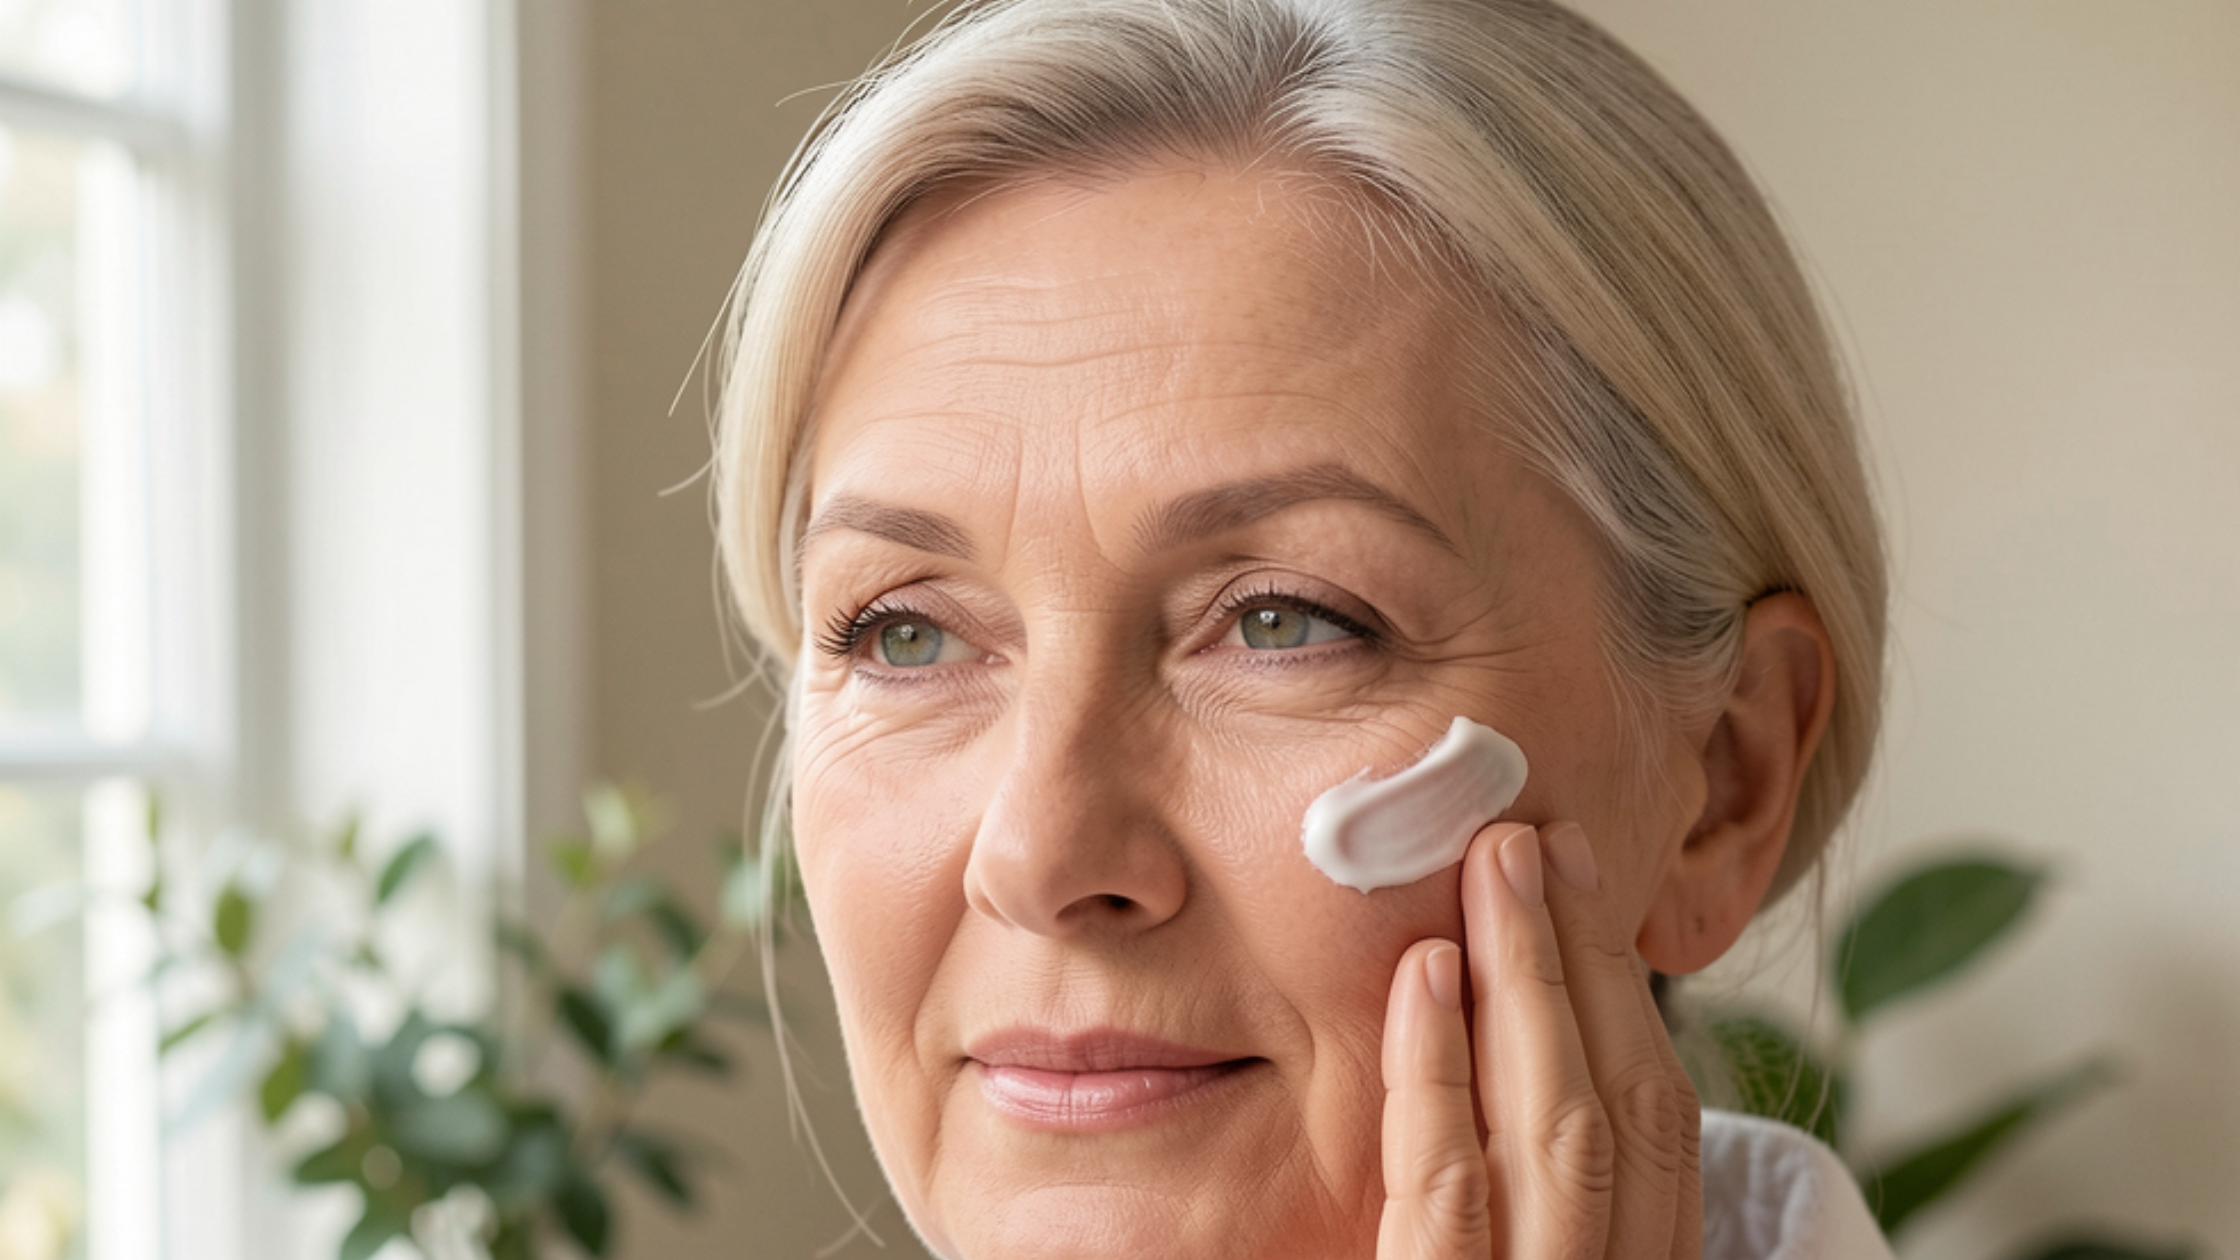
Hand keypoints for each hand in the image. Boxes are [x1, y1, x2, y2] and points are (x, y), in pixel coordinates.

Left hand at [1377, 822, 1702, 1259]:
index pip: (1662, 1120)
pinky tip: (1424, 972)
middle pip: (1624, 1107)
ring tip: (1491, 866)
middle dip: (1583, 956)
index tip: (1571, 876)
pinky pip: (1448, 1188)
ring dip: (1528, 981)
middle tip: (1528, 836)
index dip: (1620, 990)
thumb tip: (1503, 1005)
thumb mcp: (1514, 1235)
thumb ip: (1516, 1165)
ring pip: (1561, 1132)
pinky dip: (1439, 1072)